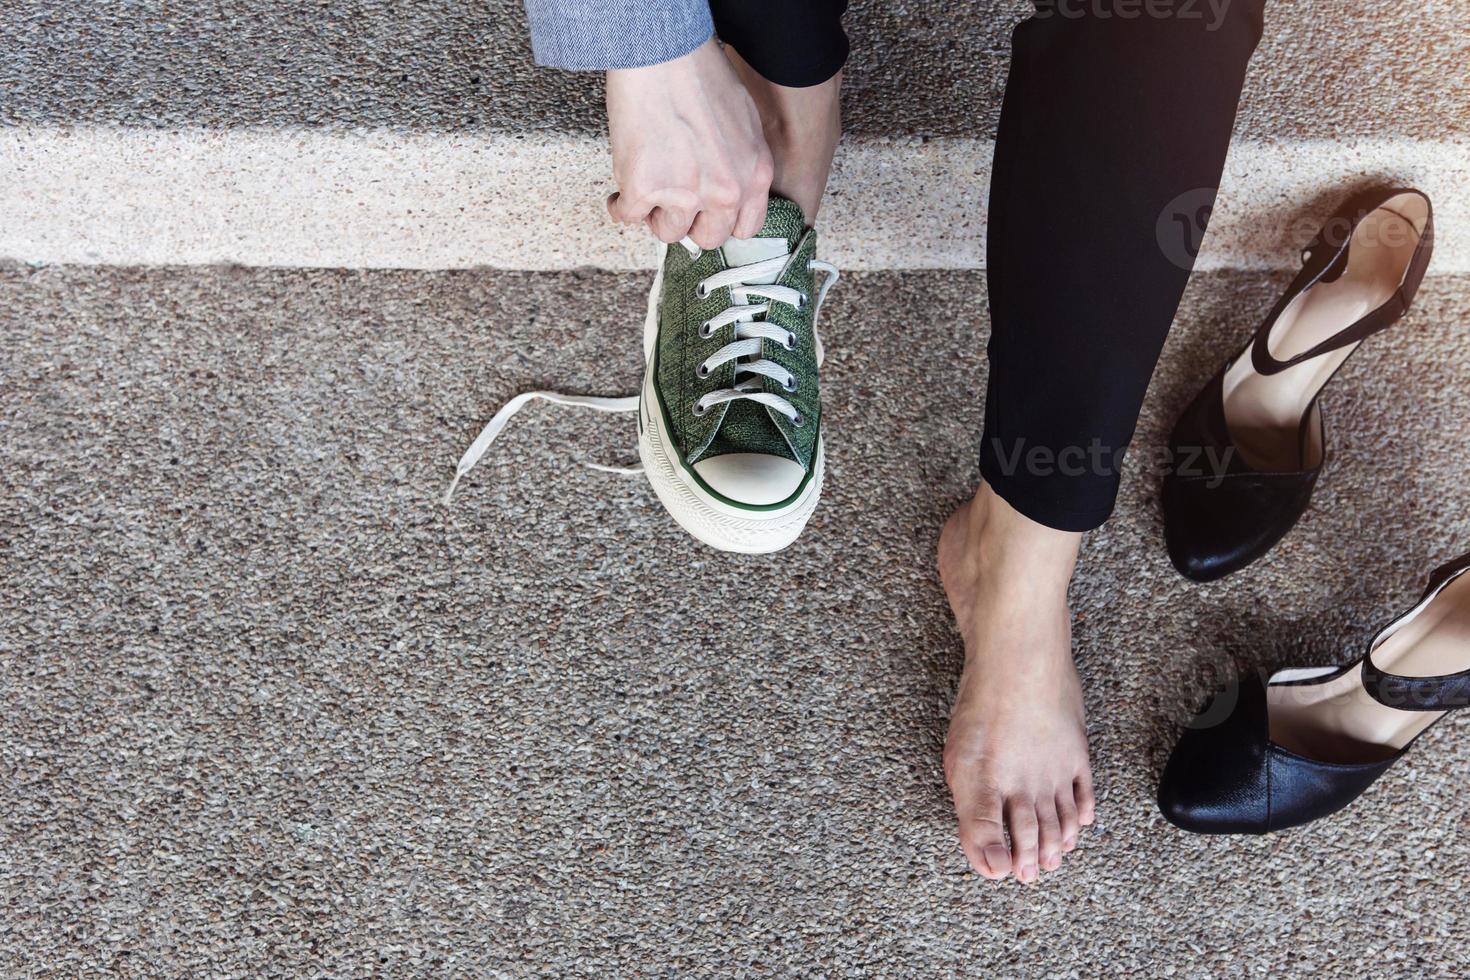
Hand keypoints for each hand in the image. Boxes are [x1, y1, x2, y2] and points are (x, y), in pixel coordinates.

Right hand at [605, 39, 772, 248]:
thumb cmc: (699, 72)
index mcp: (754, 175)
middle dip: (688, 223)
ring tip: (646, 188)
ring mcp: (684, 195)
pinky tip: (619, 193)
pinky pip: (628, 216)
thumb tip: (723, 182)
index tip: (705, 215)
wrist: (661, 51)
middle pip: (707, 237)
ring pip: (667, 231)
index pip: (744, 228)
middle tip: (672, 203)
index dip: (720, 221)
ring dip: (654, 214)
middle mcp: (725, 192)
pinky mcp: (645, 190)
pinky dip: (620, 206)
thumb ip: (739, 161)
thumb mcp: (742, 120)